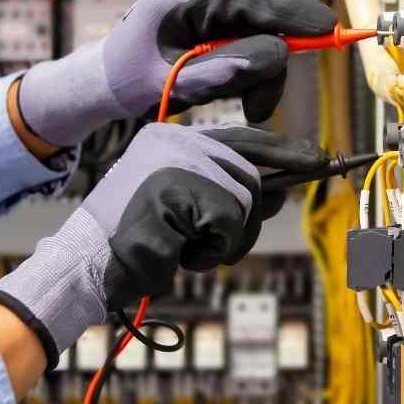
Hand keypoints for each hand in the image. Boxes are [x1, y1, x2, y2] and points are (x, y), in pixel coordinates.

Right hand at [0, 122, 325, 368]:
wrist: (84, 266)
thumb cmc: (135, 243)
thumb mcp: (186, 211)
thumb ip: (229, 195)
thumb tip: (284, 192)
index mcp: (172, 138)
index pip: (243, 137)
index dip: (285, 150)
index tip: (318, 159)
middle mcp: (176, 139)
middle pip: (252, 175)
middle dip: (246, 220)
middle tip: (214, 246)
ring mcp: (176, 161)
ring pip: (245, 201)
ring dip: (227, 241)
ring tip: (186, 249)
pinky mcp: (176, 188)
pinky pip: (228, 223)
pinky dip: (213, 249)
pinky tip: (178, 252)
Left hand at [17, 0, 336, 145]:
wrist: (99, 79)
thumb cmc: (127, 83)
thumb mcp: (172, 85)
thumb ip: (220, 71)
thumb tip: (275, 56)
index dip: (291, 15)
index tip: (327, 28)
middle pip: (259, 13)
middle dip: (271, 58)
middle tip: (261, 107)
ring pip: (256, 24)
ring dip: (261, 66)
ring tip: (251, 108)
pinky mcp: (206, 10)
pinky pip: (244, 29)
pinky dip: (250, 59)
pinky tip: (238, 87)